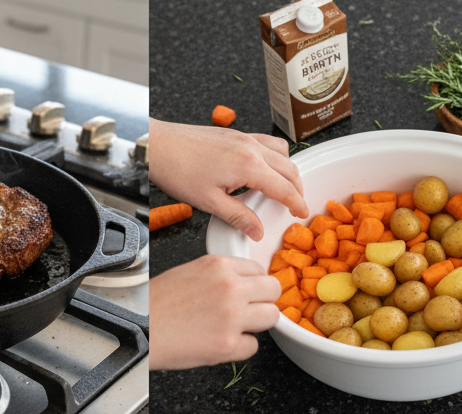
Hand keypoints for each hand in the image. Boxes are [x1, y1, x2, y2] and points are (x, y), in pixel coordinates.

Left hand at [149, 119, 309, 240]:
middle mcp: (251, 147)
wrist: (159, 145)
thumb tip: (256, 231)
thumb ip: (238, 217)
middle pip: (288, 168)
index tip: (302, 213)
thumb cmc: (178, 170)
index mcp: (249, 165)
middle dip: (298, 187)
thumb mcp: (210, 203)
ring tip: (285, 187)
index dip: (297, 202)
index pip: (284, 187)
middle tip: (297, 204)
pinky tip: (265, 168)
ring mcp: (244, 137)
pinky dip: (275, 156)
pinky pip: (267, 142)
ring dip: (288, 170)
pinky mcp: (235, 133)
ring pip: (281, 152)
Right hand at [149, 255, 280, 369]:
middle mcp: (230, 289)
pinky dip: (240, 349)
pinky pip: (253, 347)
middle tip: (249, 311)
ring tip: (237, 328)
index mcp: (219, 266)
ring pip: (272, 317)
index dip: (254, 284)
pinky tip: (222, 344)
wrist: (140, 331)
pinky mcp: (228, 345)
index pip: (259, 270)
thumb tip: (240, 284)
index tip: (248, 293)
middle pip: (273, 290)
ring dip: (257, 325)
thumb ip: (219, 276)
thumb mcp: (189, 272)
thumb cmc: (155, 306)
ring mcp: (232, 317)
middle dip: (263, 301)